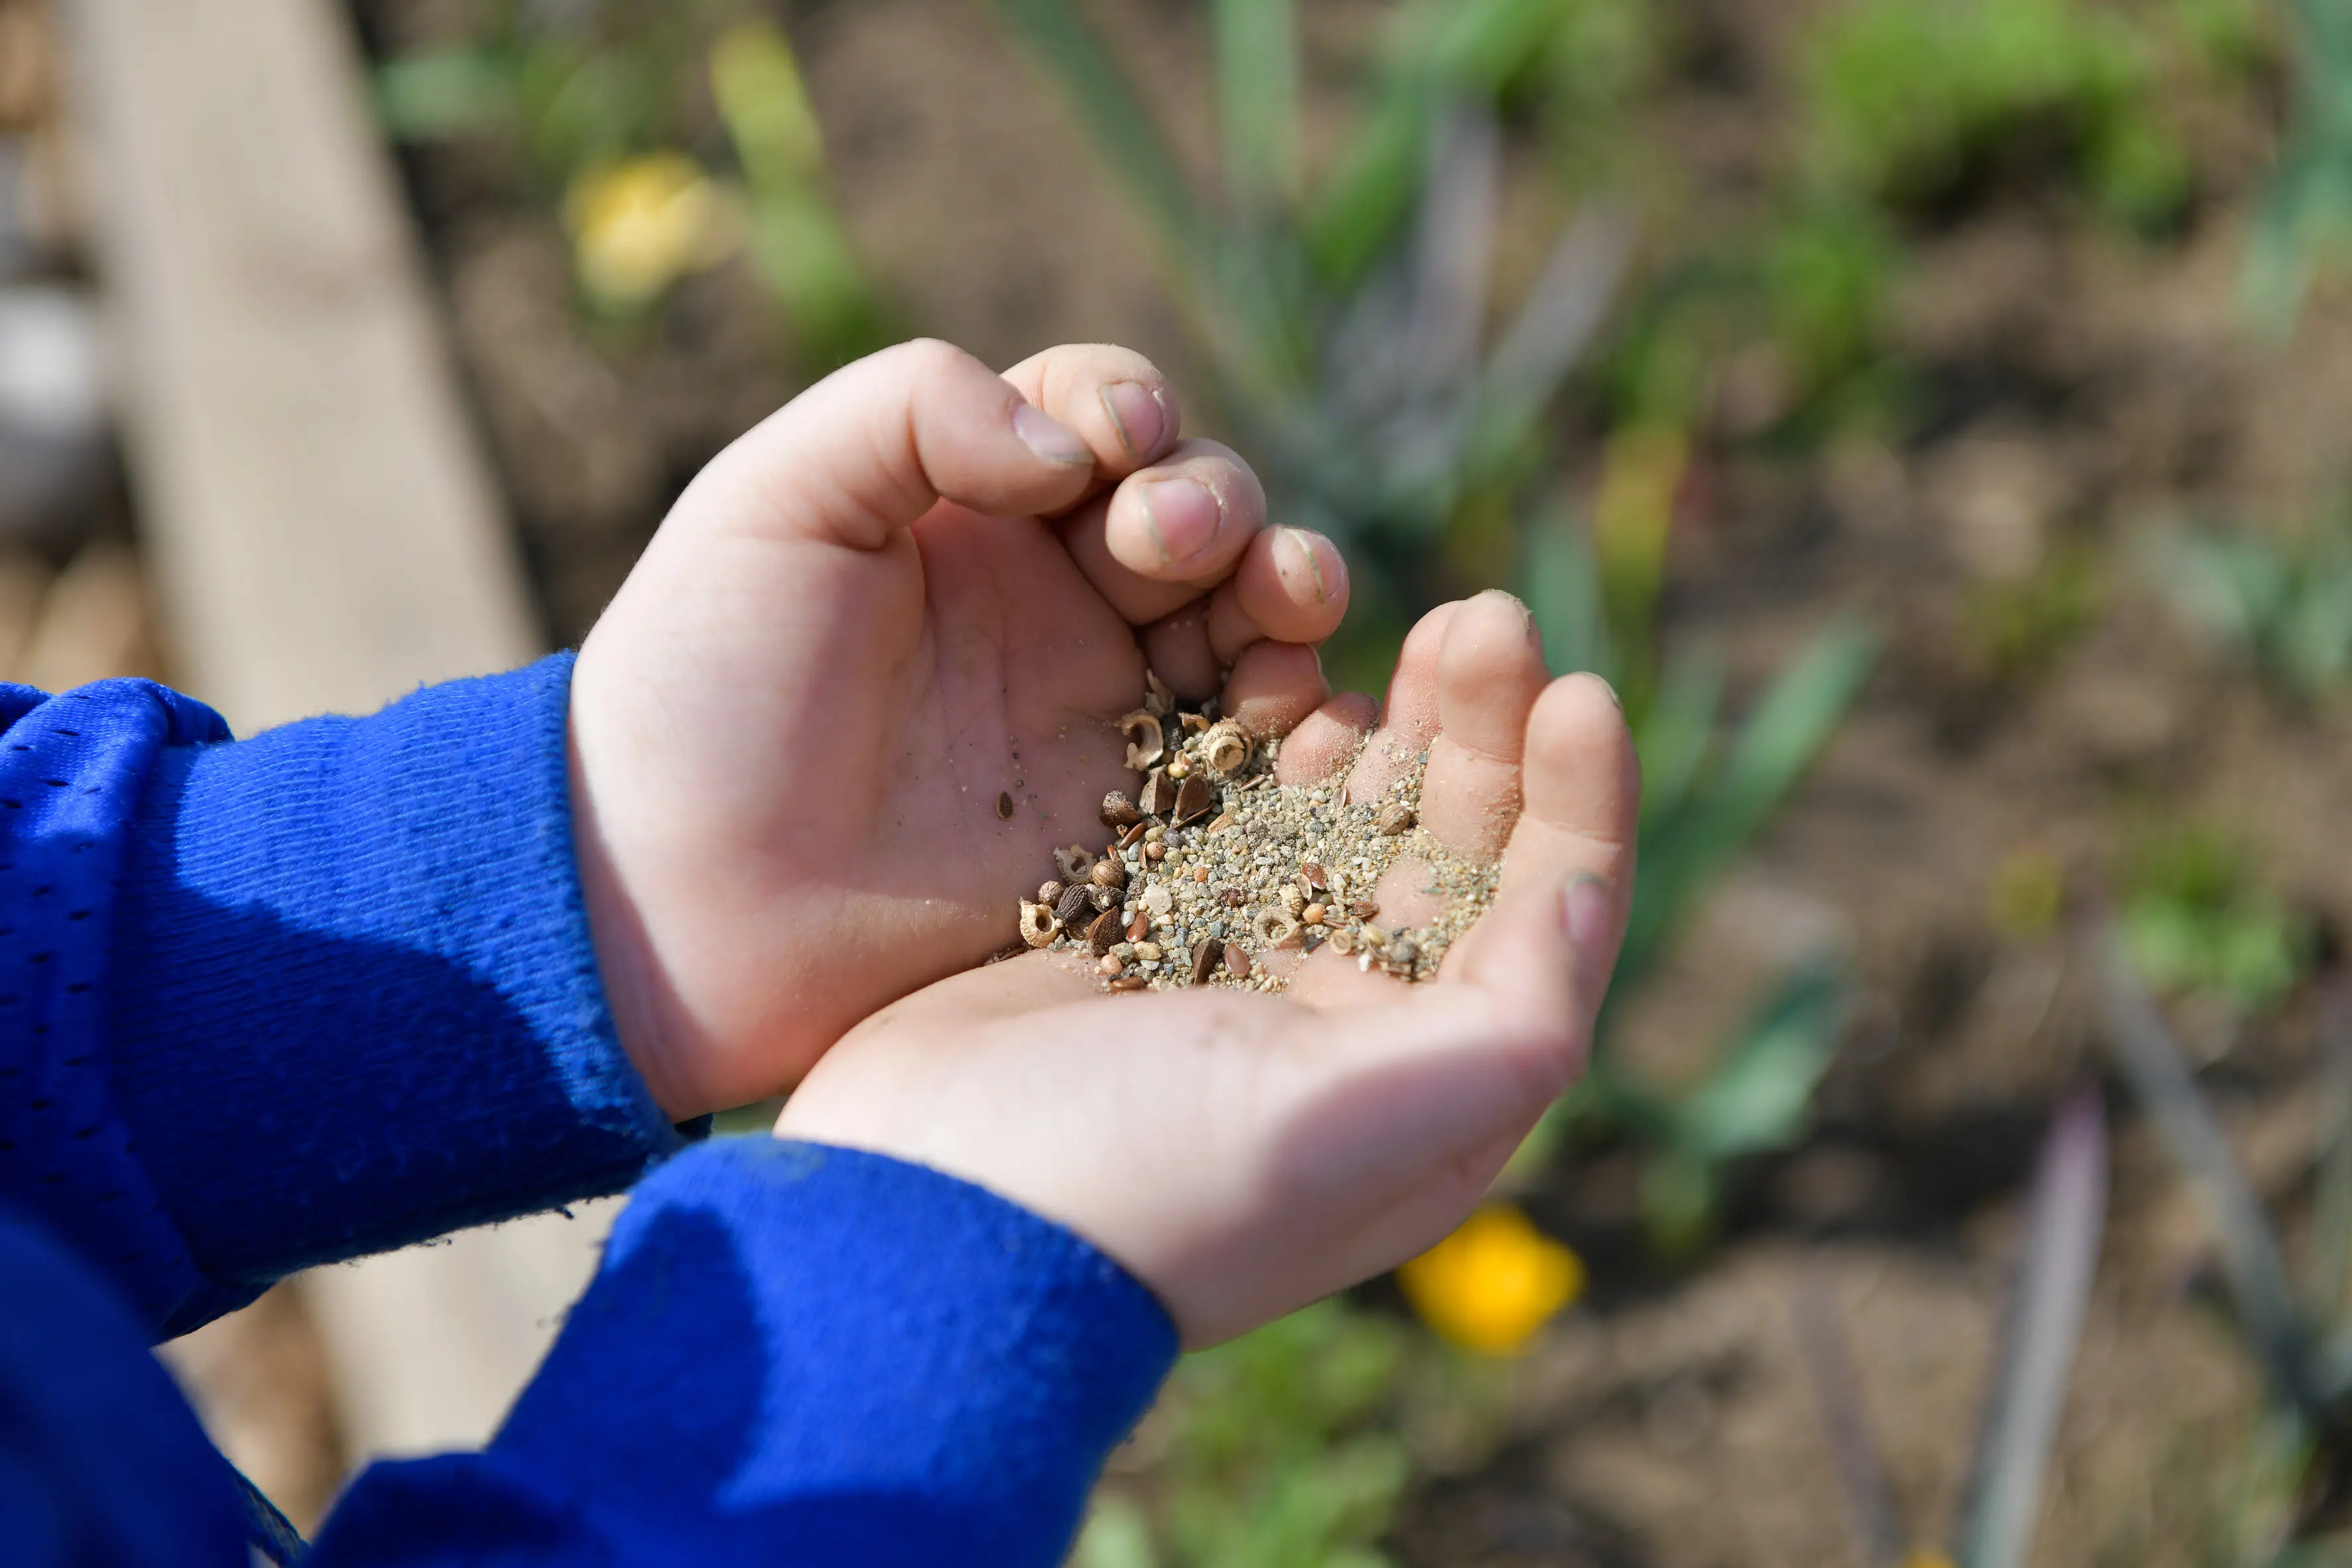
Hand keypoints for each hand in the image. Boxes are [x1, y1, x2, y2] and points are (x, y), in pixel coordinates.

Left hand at [567, 341, 1348, 1119]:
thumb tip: (1074, 453)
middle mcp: (1053, 598)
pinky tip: (1300, 706)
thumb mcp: (773, 502)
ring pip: (1244, 621)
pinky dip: (1293, 715)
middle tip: (1169, 545)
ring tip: (1285, 606)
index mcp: (972, 504)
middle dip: (1216, 503)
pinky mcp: (1135, 826)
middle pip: (1196, 510)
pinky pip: (1247, 755)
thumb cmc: (705, 690)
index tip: (1117, 445)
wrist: (682, 904)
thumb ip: (915, 410)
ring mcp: (1102, 714)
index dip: (1131, 413)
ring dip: (1286, 589)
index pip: (1100, 414)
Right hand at [776, 593, 1637, 1345]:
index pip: (1544, 921)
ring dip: (1396, 715)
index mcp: (1427, 1083)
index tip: (1583, 689)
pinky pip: (1243, 803)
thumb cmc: (1147, 1183)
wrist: (926, 1212)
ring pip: (1357, 812)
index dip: (1580, 804)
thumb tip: (1584, 904)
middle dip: (1485, 731)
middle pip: (1457, 848)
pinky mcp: (1149, 921)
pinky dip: (1278, 732)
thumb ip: (1501, 1029)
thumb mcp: (1349, 1127)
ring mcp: (1248, 966)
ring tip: (1424, 617)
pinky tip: (1291, 661)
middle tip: (1489, 616)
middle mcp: (1355, 1025)